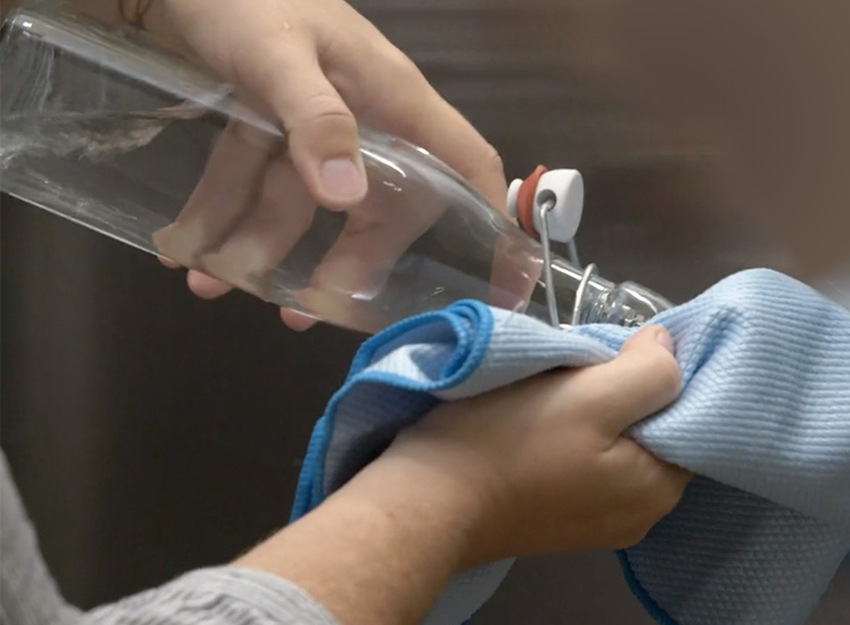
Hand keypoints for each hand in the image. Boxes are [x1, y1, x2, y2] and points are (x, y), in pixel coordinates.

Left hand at [137, 0, 505, 329]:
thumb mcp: (279, 55)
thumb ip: (316, 120)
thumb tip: (349, 200)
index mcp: (391, 98)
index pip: (464, 163)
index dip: (487, 219)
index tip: (492, 280)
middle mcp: (361, 119)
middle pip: (379, 205)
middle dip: (345, 259)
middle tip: (307, 309)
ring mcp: (311, 126)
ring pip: (300, 201)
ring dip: (259, 245)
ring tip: (213, 283)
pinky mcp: (266, 126)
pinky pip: (250, 181)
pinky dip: (218, 214)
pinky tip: (182, 247)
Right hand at [236, 326, 690, 624]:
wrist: (429, 500)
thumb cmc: (511, 442)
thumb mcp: (590, 395)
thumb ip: (647, 370)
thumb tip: (668, 346)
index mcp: (657, 491)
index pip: (689, 419)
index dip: (664, 377)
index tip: (628, 348)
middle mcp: (638, 517)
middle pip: (652, 434)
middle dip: (627, 394)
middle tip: (588, 362)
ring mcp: (596, 524)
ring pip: (616, 447)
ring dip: (597, 413)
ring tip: (562, 385)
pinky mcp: (559, 520)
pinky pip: (586, 466)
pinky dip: (574, 438)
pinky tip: (544, 418)